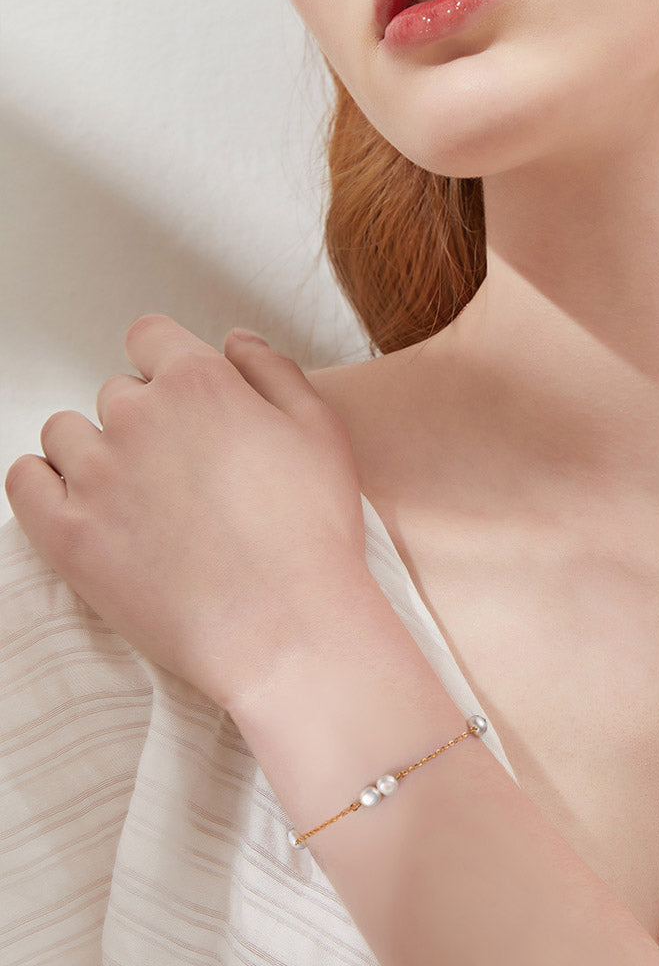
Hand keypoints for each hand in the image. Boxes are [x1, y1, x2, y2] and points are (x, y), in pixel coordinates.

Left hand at [4, 315, 378, 711]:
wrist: (286, 628)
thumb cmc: (311, 537)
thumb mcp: (322, 433)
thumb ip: (274, 372)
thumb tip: (235, 341)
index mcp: (200, 385)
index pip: (151, 336)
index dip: (169, 363)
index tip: (181, 395)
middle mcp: (139, 418)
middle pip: (117, 392)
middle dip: (147, 419)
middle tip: (184, 469)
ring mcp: (96, 475)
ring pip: (67, 431)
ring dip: (96, 450)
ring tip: (138, 494)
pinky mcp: (66, 533)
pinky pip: (25, 481)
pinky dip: (46, 482)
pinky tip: (83, 502)